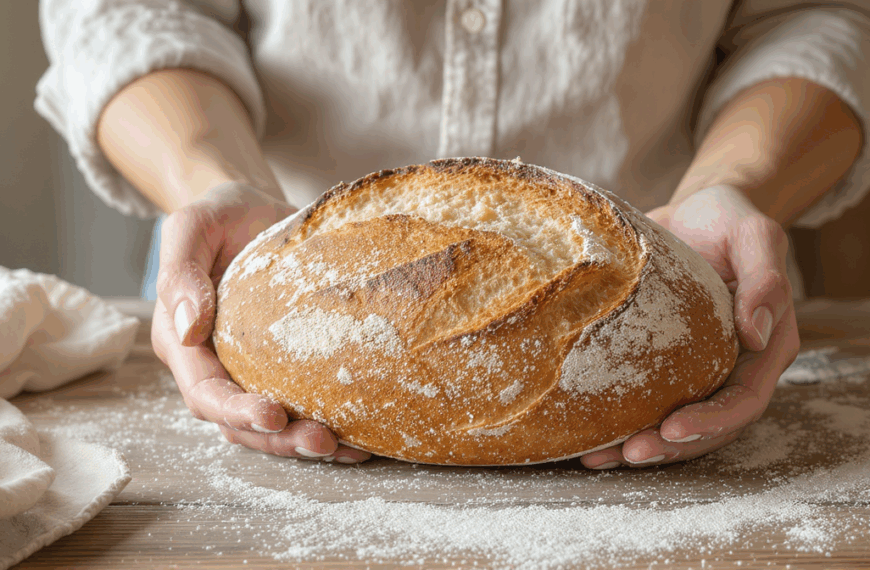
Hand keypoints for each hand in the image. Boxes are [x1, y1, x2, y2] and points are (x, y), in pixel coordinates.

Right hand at [151, 182, 370, 463]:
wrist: (249, 209)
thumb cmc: (218, 215)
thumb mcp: (192, 227)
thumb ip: (180, 274)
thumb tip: (188, 327)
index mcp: (181, 340)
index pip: (203, 390)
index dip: (235, 410)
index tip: (272, 416)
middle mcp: (211, 365)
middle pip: (237, 421)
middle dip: (278, 439)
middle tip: (323, 442)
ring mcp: (245, 370)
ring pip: (267, 425)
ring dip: (302, 441)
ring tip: (347, 448)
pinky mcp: (279, 366)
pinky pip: (298, 402)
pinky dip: (326, 422)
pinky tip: (359, 434)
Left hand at [580, 185, 799, 468]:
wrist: (695, 211)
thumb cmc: (729, 219)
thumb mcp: (754, 235)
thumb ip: (764, 279)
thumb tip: (758, 334)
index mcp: (766, 345)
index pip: (745, 398)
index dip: (713, 421)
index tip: (673, 427)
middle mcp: (734, 365)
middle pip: (710, 425)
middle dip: (670, 445)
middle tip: (628, 453)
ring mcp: (699, 367)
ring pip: (677, 422)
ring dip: (642, 444)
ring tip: (599, 458)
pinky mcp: (666, 361)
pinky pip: (647, 398)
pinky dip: (622, 420)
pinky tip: (587, 433)